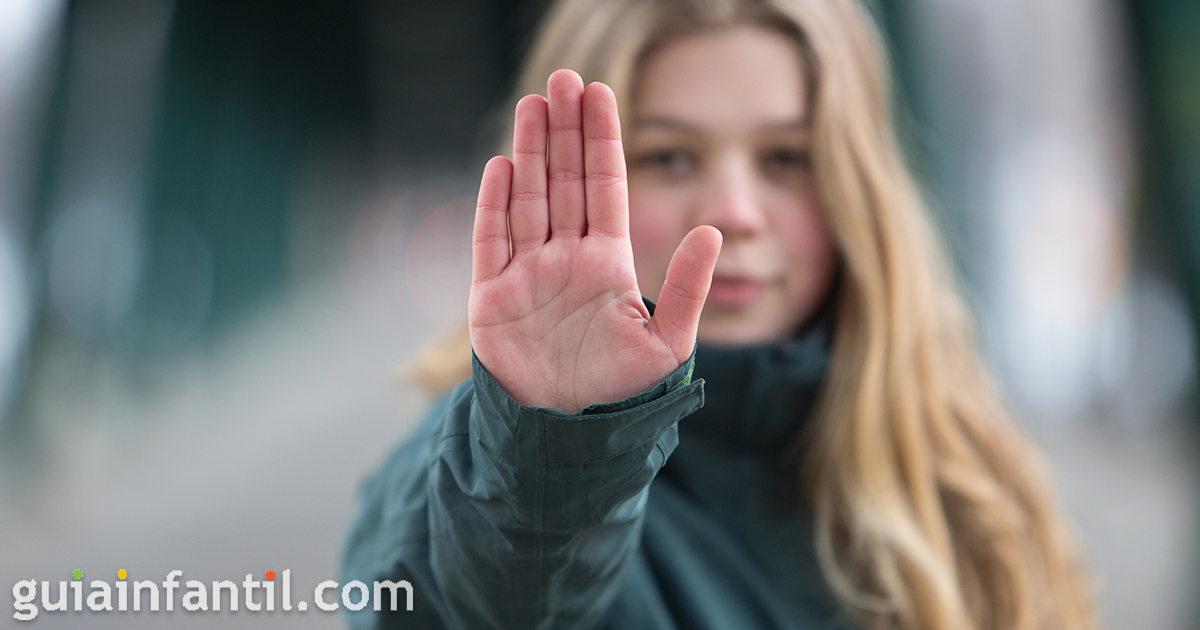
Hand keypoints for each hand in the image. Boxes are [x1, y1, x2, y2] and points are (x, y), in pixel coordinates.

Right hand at [468, 69, 721, 413]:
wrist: (567, 440)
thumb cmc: (621, 397)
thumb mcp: (666, 344)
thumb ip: (686, 288)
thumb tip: (714, 232)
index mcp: (608, 264)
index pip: (605, 187)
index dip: (601, 140)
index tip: (598, 93)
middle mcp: (567, 260)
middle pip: (564, 180)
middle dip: (563, 130)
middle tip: (561, 79)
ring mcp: (528, 274)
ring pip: (528, 198)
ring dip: (529, 151)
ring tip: (533, 104)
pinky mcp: (492, 297)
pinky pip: (491, 240)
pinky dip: (494, 204)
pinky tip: (502, 166)